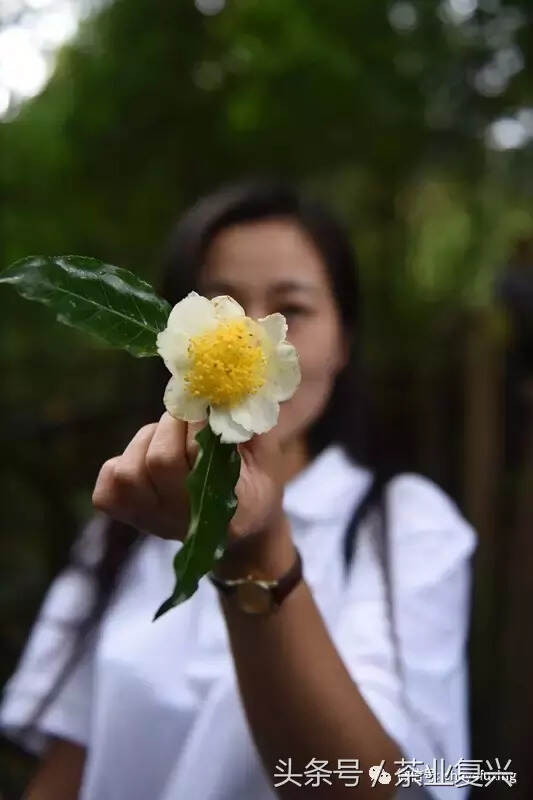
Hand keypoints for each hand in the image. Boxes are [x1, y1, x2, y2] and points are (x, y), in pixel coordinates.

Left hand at [92, 411, 285, 549]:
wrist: (235, 527)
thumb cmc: (251, 481)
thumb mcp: (265, 456)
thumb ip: (247, 424)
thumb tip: (228, 386)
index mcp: (226, 510)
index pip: (200, 453)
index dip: (199, 419)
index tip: (206, 400)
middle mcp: (185, 524)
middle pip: (160, 459)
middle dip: (172, 424)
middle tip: (187, 415)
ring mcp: (151, 521)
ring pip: (129, 470)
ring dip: (146, 441)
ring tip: (168, 438)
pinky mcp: (126, 515)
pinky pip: (108, 481)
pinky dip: (121, 462)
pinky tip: (145, 460)